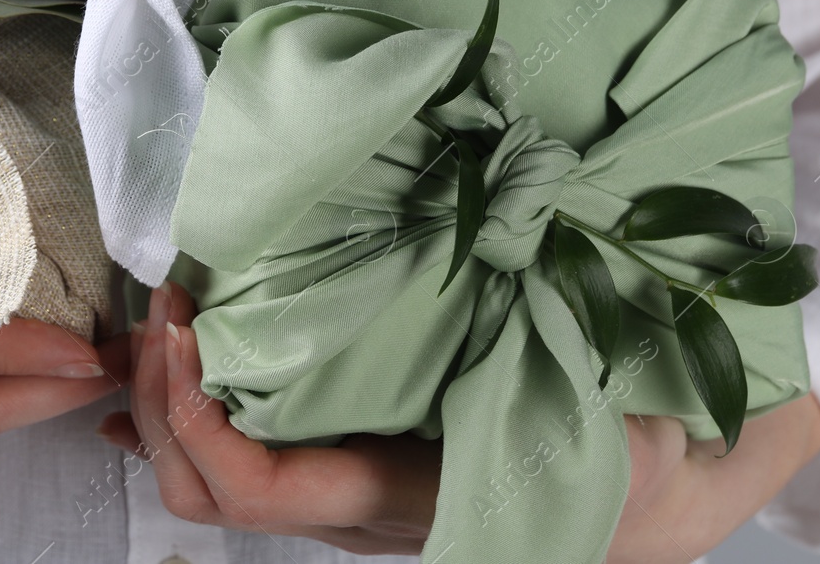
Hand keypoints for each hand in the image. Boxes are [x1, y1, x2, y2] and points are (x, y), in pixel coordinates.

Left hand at [102, 283, 819, 559]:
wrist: (663, 491)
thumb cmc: (643, 447)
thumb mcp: (627, 413)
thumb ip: (569, 380)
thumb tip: (520, 306)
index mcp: (413, 501)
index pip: (268, 491)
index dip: (201, 419)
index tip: (186, 325)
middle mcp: (361, 515)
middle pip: (211, 494)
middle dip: (160, 403)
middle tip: (160, 304)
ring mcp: (348, 497)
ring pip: (216, 483)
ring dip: (167, 404)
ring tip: (155, 321)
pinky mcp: (349, 464)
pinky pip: (245, 460)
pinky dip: (189, 416)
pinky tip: (160, 378)